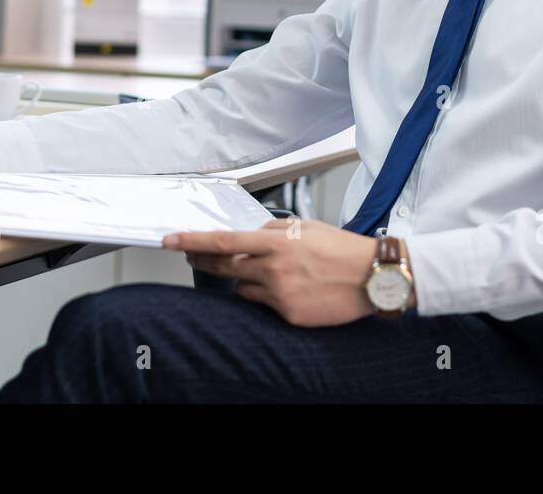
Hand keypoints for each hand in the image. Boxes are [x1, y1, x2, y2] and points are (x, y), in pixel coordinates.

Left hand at [163, 218, 381, 326]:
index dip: (193, 241)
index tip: (171, 240)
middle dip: (204, 260)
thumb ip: (274, 229)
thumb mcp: (306, 228)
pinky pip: (264, 304)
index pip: (223, 242)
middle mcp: (273, 269)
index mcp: (277, 243)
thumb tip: (251, 233)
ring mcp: (280, 295)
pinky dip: (270, 295)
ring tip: (274, 272)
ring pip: (243, 288)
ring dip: (247, 279)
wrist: (372, 277)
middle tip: (193, 255)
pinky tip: (293, 288)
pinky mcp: (288, 314)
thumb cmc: (342, 250)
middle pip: (224, 267)